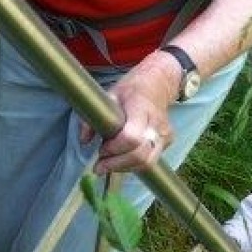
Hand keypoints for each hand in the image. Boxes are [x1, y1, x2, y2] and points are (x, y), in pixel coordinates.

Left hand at [81, 55, 178, 173]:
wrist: (158, 83)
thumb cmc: (131, 90)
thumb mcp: (108, 96)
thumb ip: (93, 117)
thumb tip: (83, 141)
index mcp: (141, 108)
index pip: (132, 137)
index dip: (114, 148)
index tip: (101, 149)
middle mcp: (157, 123)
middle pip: (140, 155)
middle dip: (117, 164)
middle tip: (99, 165)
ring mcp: (165, 134)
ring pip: (147, 162)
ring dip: (124, 168)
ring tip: (108, 163)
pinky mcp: (168, 142)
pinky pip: (150, 161)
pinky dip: (133, 165)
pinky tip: (121, 159)